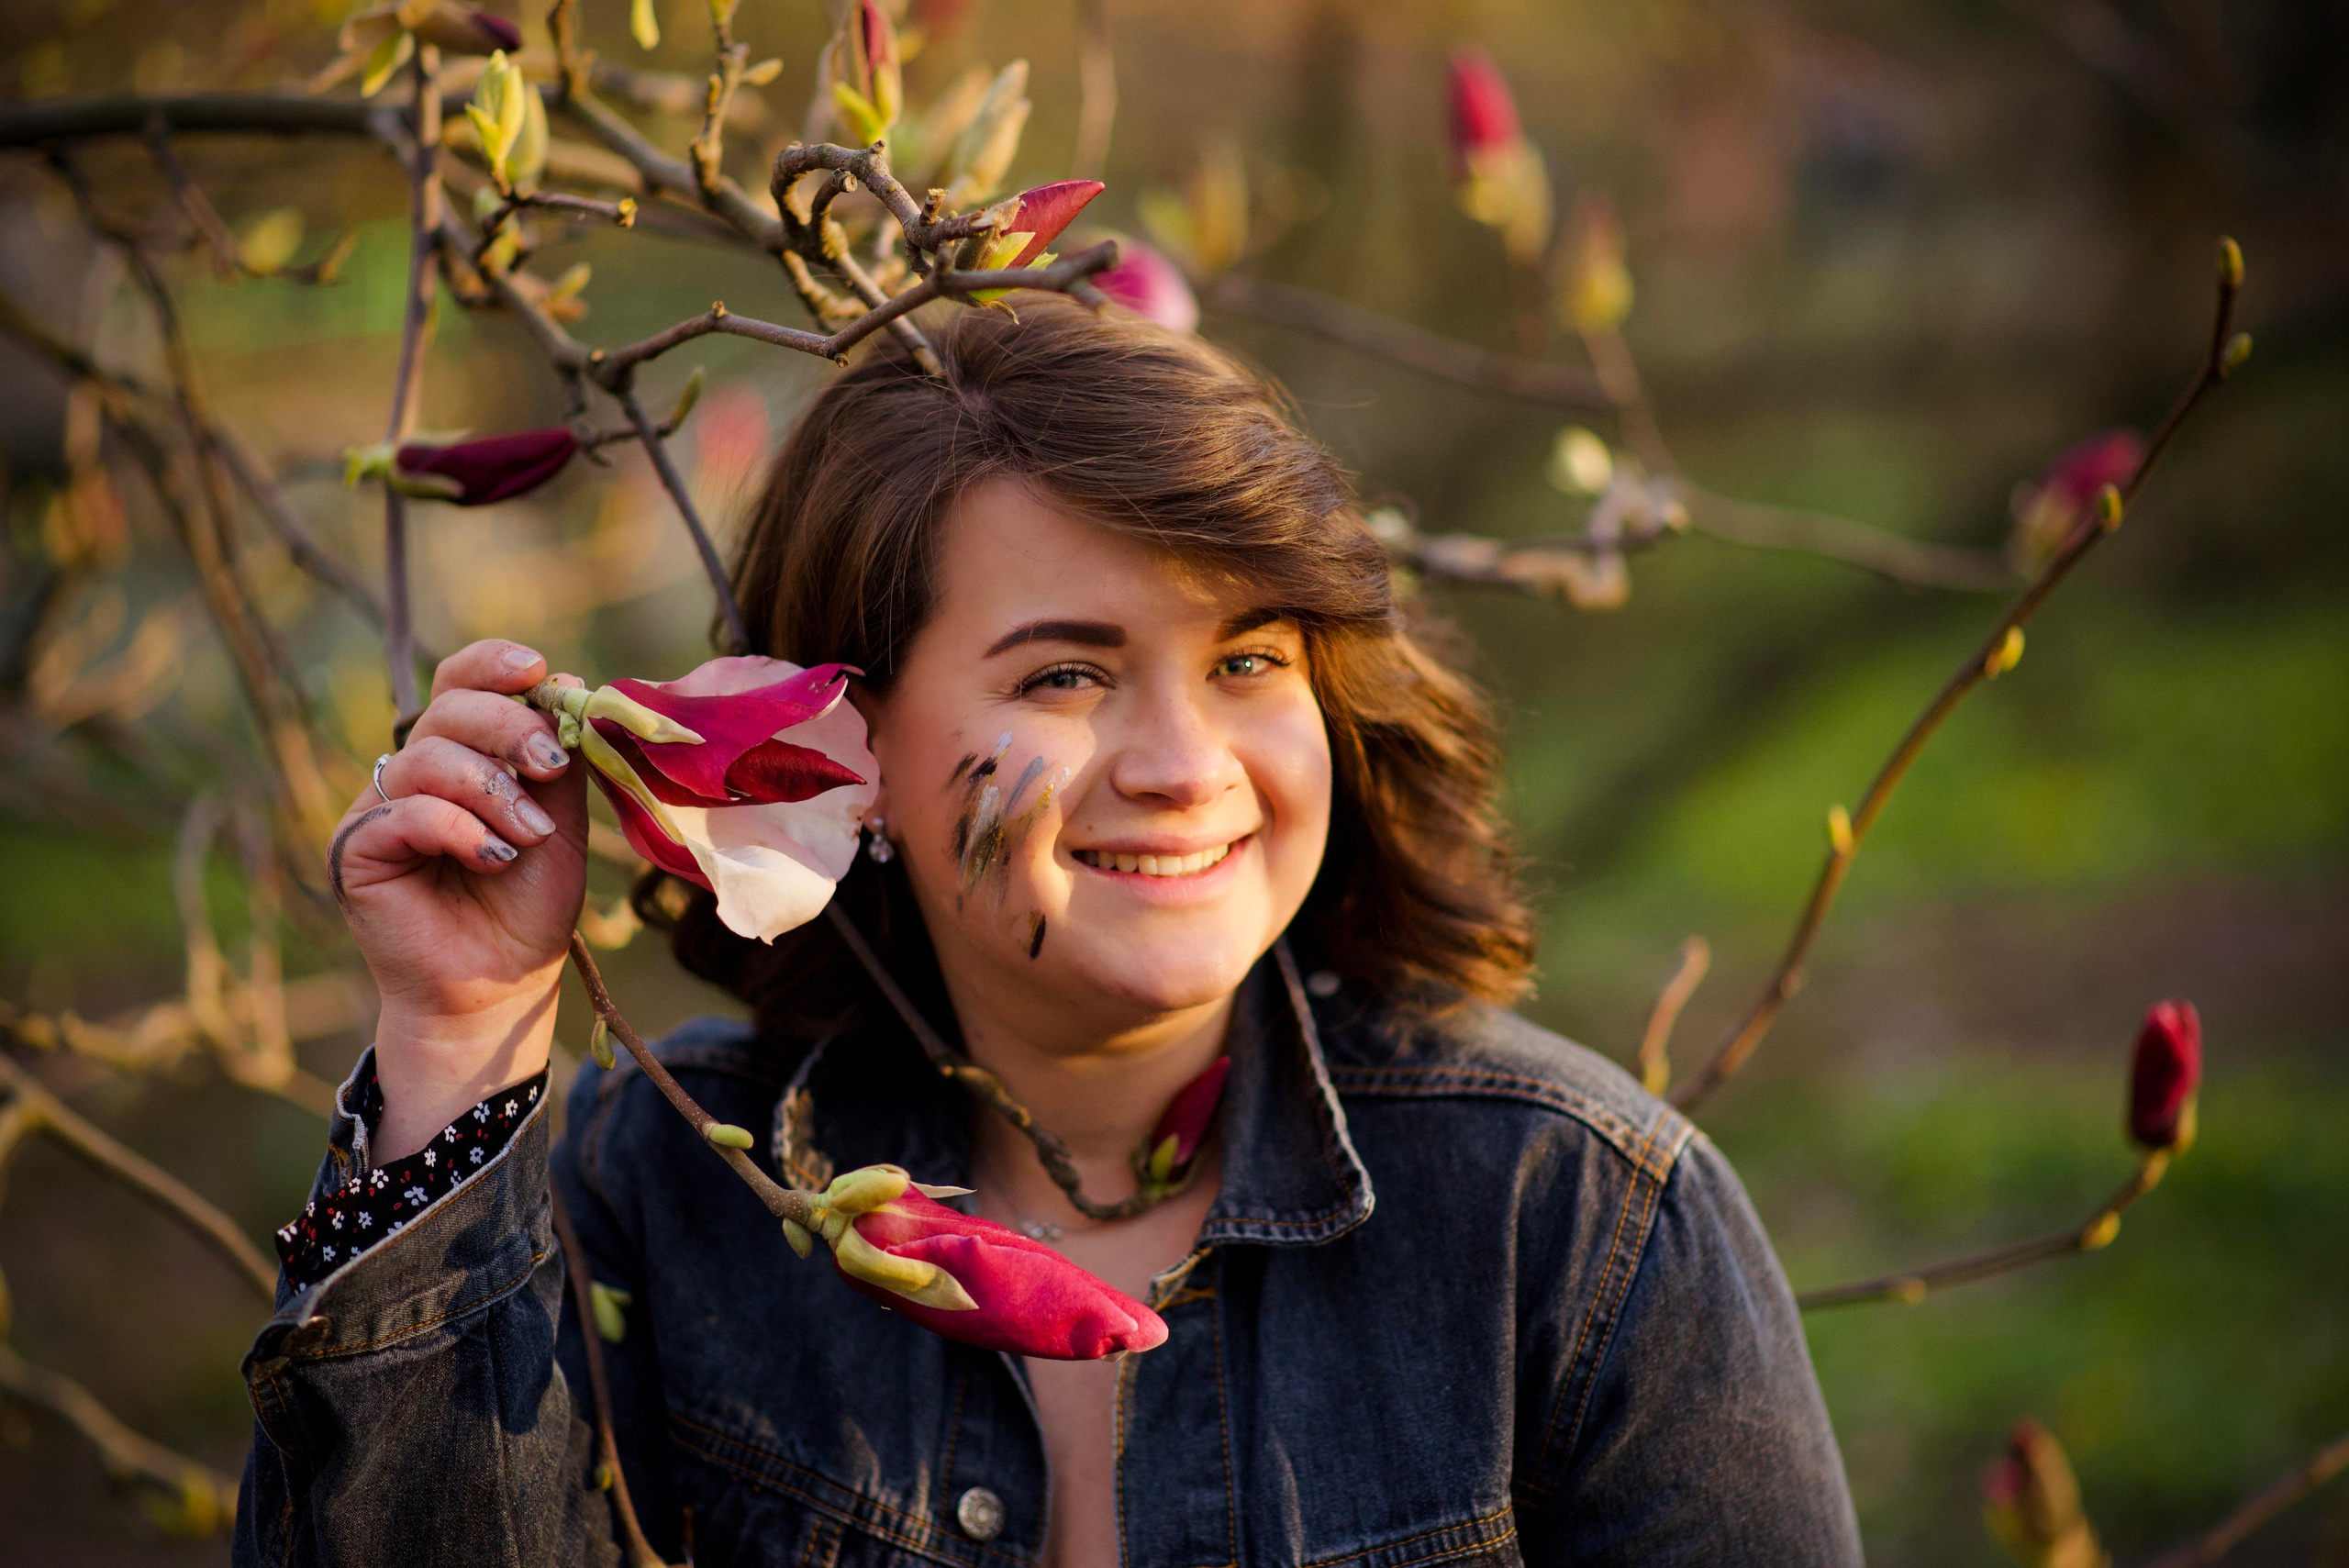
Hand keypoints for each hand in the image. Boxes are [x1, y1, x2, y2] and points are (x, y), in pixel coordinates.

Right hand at [329, 640, 588, 1160]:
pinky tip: (494, 858)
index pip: (461, 684)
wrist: (502, 984)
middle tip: (551, 767)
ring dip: (493, 791)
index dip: (493, 665)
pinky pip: (406, 813)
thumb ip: (561, 759)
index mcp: (461, 756)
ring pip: (427, 758)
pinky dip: (459, 829)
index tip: (539, 671)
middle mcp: (413, 774)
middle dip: (508, 728)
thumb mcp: (561, 822)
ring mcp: (379, 810)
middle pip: (447, 711)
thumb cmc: (530, 904)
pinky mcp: (356, 850)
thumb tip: (568, 682)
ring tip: (530, 837)